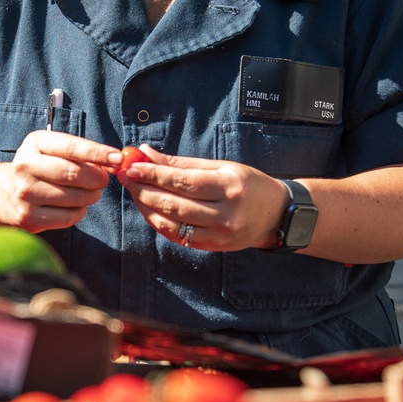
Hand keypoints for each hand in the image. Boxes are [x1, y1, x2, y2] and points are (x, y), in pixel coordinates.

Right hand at [0, 131, 115, 232]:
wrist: (3, 194)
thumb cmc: (40, 169)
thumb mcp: (52, 152)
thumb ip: (81, 154)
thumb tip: (114, 162)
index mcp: (34, 144)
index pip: (71, 147)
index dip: (97, 152)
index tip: (117, 158)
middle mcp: (25, 166)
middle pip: (74, 173)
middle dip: (97, 178)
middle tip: (103, 180)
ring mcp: (25, 194)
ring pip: (76, 197)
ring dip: (91, 196)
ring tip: (89, 192)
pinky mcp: (29, 217)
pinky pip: (70, 217)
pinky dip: (80, 212)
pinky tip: (74, 206)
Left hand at [112, 144, 285, 250]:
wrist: (276, 215)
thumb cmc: (248, 185)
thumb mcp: (222, 167)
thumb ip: (183, 164)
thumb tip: (147, 153)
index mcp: (229, 187)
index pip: (183, 182)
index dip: (154, 175)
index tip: (132, 166)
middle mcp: (225, 214)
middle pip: (174, 204)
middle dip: (145, 190)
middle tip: (126, 177)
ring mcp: (219, 235)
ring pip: (172, 224)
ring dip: (147, 208)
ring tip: (134, 191)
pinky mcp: (213, 248)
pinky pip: (178, 237)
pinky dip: (160, 223)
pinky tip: (149, 210)